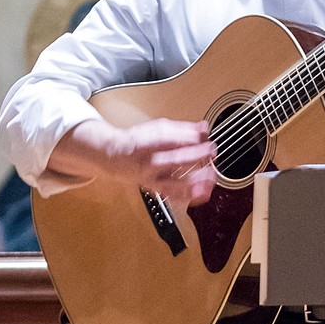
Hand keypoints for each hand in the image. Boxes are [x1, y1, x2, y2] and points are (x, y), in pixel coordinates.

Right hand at [60, 117, 216, 204]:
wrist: (114, 158)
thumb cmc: (138, 141)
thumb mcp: (158, 128)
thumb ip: (182, 129)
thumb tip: (203, 128)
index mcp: (146, 143)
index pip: (167, 140)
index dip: (188, 138)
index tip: (204, 135)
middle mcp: (148, 164)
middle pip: (172, 161)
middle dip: (194, 156)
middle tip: (211, 151)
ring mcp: (151, 179)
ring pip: (173, 184)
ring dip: (194, 182)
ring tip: (211, 177)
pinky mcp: (156, 189)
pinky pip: (173, 195)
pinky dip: (190, 195)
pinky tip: (204, 192)